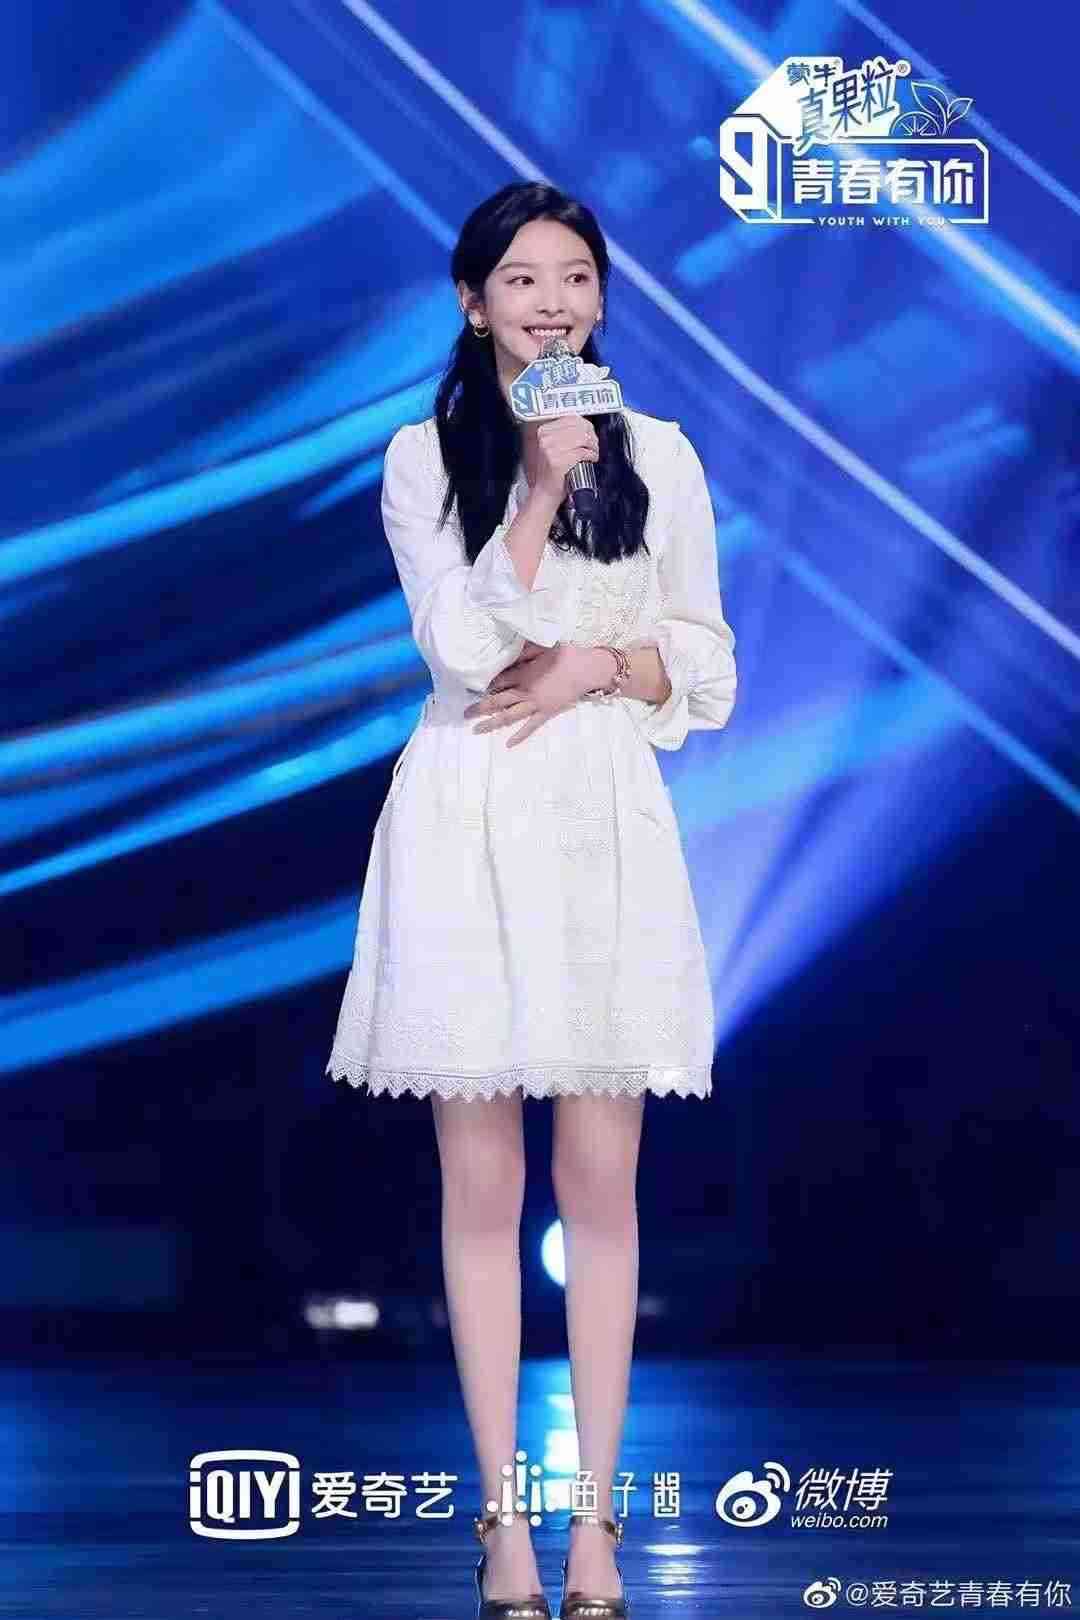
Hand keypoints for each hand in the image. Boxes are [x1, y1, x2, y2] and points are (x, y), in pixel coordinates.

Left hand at [463, 642, 598, 746]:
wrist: (586, 669)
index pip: (498, 681)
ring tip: (476, 730)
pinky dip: (520, 735)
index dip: (485, 685)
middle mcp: (525, 691)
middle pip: (497, 701)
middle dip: (479, 707)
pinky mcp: (546, 713)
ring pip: (509, 716)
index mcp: (523, 673)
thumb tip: (507, 649)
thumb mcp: (541, 647)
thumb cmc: (566, 655)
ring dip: (491, 723)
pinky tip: (508, 743)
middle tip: (465, 713)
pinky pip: (530, 727)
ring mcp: (535, 704)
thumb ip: (523, 651)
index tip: (473, 688)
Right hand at [531, 414, 599, 504]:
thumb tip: (586, 426)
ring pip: (582, 438)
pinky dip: (591, 455)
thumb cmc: (551, 471)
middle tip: (594, 445)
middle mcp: (545, 438)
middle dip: (592, 436)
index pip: (572, 418)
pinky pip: (582, 452)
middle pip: (579, 427)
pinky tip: (591, 458)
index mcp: (544, 431)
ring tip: (594, 452)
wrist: (545, 491)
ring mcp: (550, 449)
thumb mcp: (554, 447)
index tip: (591, 434)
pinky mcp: (558, 461)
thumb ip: (566, 433)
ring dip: (593, 446)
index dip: (587, 425)